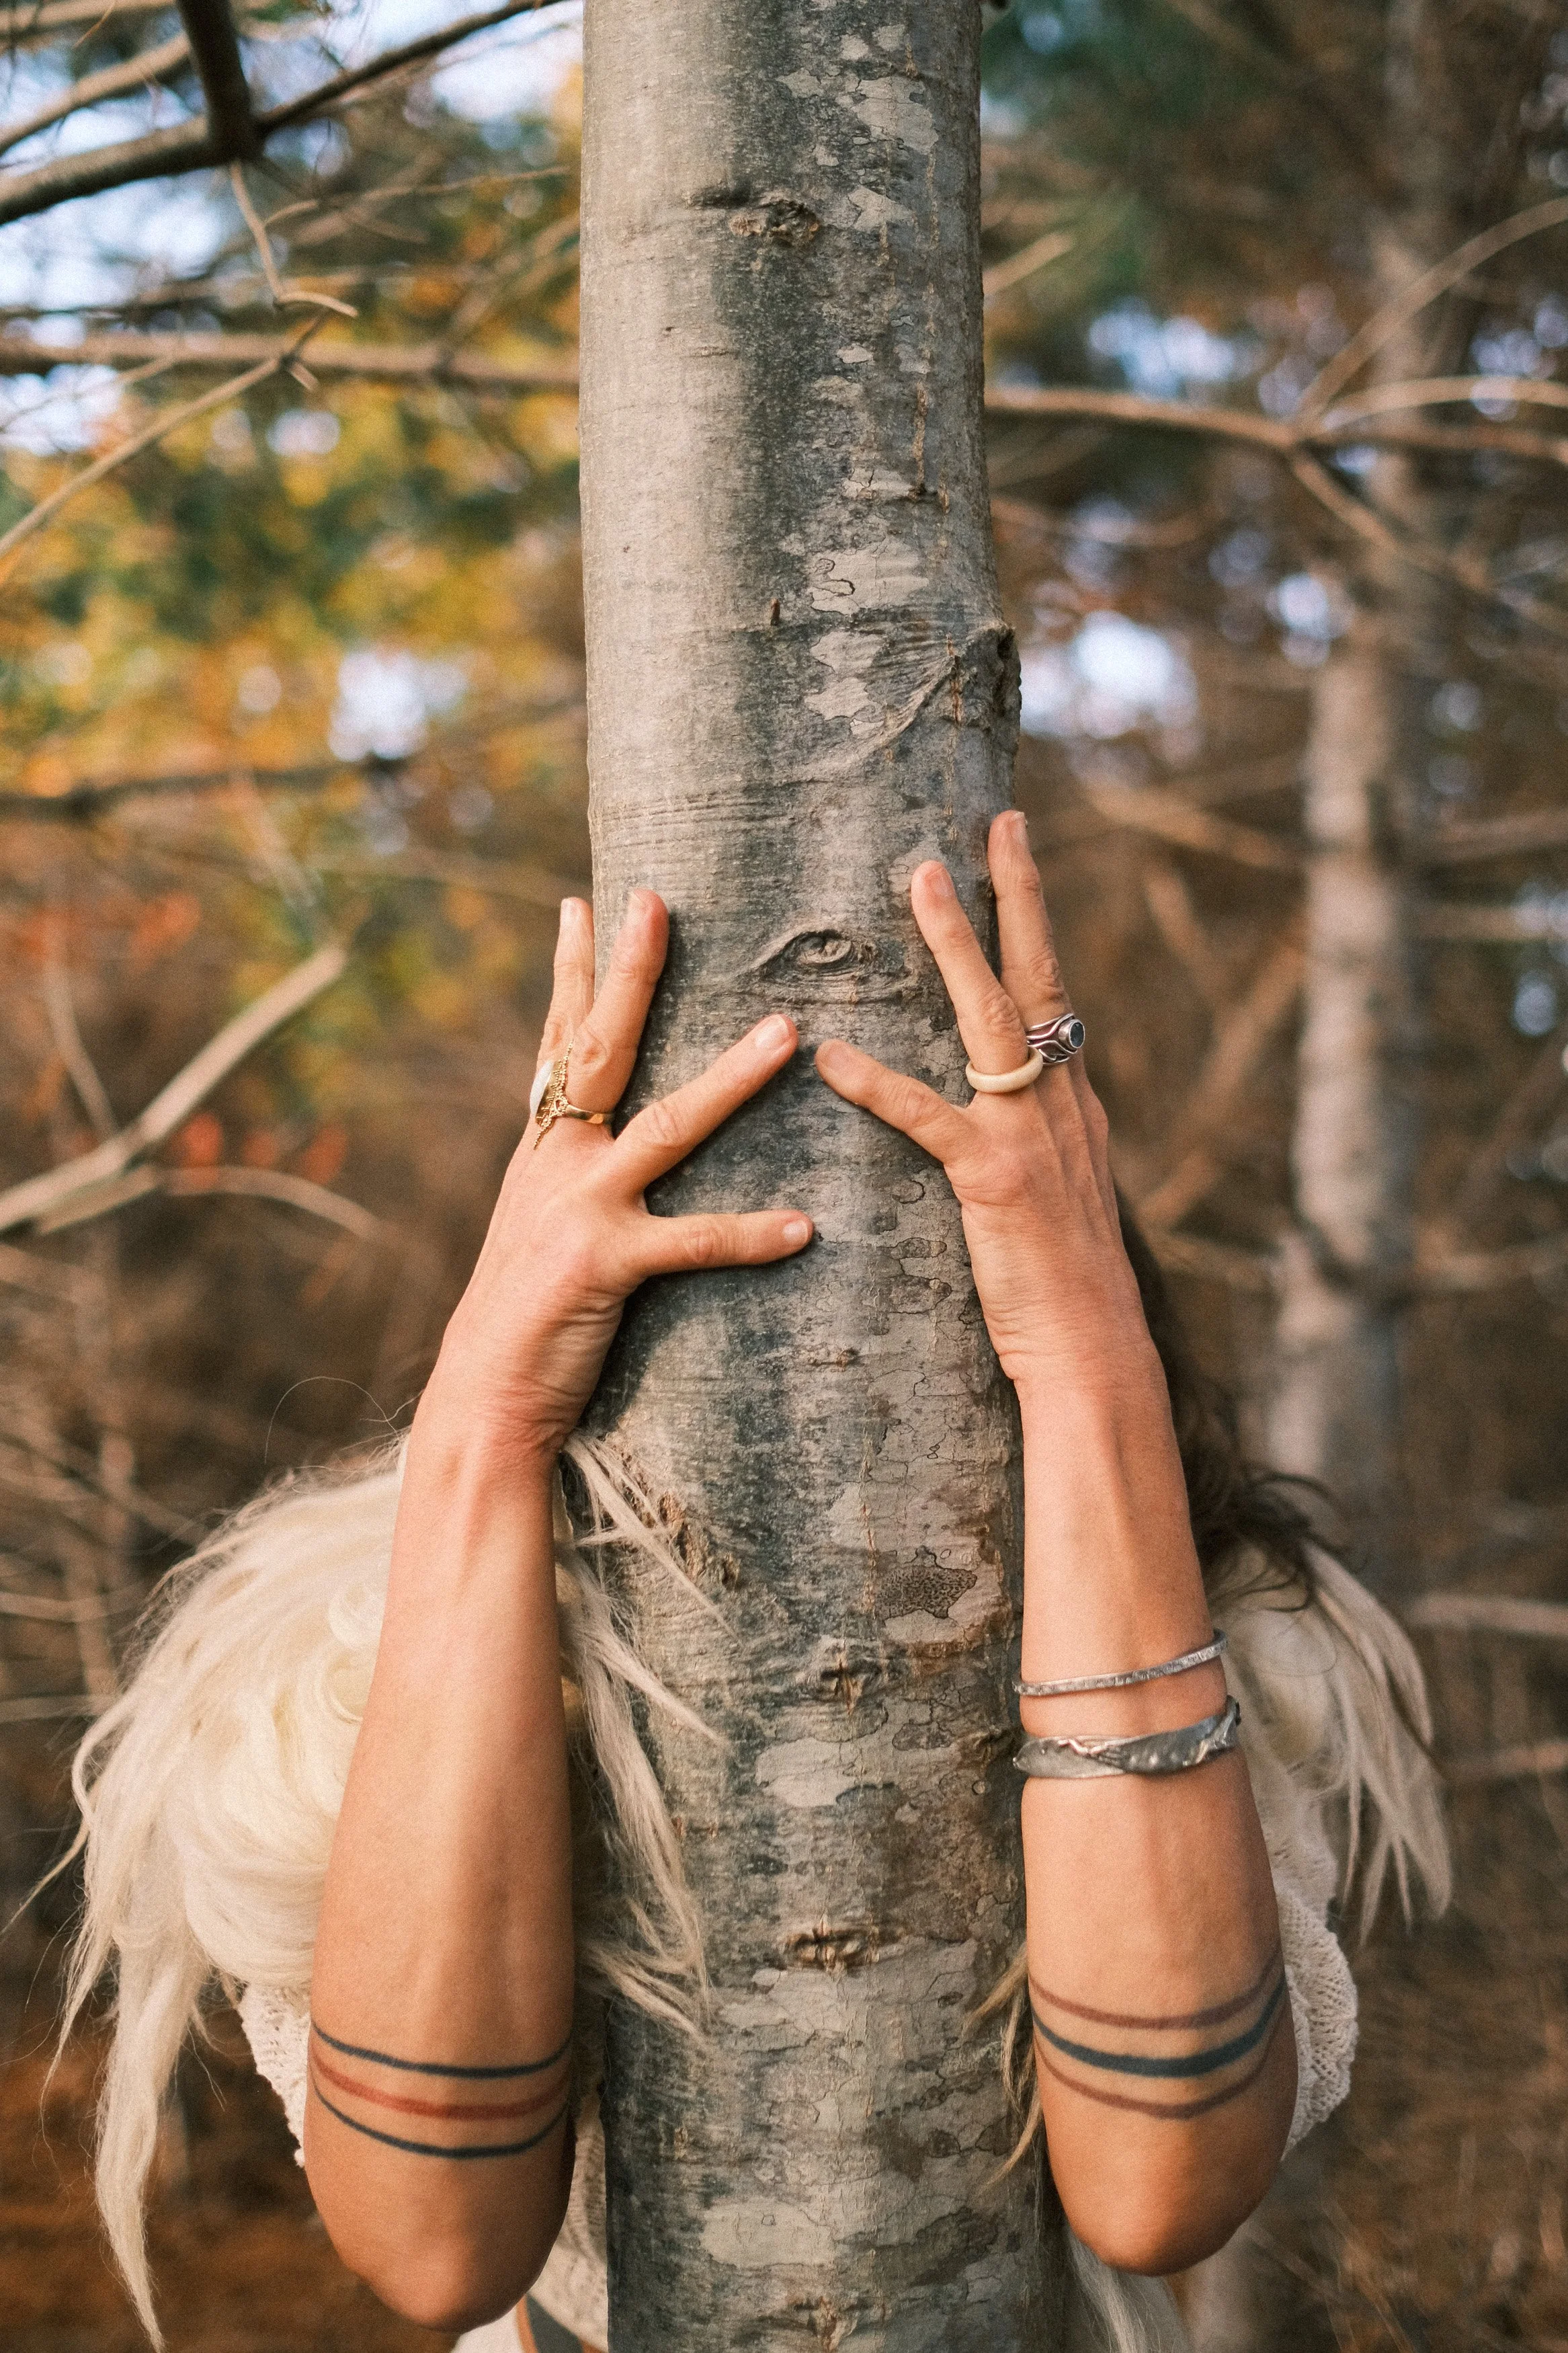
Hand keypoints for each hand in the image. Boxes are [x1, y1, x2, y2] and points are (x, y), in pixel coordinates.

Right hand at [426, 889, 811, 1460]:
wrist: (484, 1397)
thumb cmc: (525, 1317)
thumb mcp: (539, 1227)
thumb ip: (573, 1176)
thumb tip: (601, 1134)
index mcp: (543, 1150)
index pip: (560, 1042)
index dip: (574, 971)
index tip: (585, 903)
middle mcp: (556, 1163)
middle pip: (601, 1050)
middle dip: (629, 974)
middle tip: (655, 903)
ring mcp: (580, 1209)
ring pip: (668, 1126)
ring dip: (732, 1079)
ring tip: (789, 1033)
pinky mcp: (606, 1266)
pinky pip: (694, 1242)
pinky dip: (750, 1235)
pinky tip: (803, 1225)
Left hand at [815, 812, 1152, 1399]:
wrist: (1093, 1353)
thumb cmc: (1061, 1286)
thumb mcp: (1056, 1195)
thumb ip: (1031, 1140)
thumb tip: (1005, 1103)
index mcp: (1071, 1104)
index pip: (1053, 991)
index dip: (1035, 918)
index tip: (1015, 847)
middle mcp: (1061, 1105)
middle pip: (1039, 978)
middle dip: (1017, 895)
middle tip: (998, 822)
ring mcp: (1032, 1139)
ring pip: (992, 1021)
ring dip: (957, 948)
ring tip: (923, 882)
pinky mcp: (995, 1183)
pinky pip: (931, 1119)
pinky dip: (881, 1085)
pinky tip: (833, 1056)